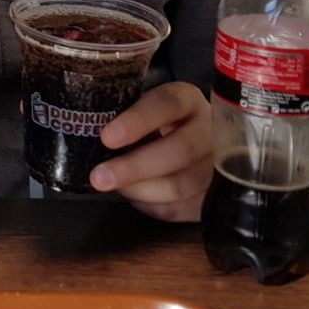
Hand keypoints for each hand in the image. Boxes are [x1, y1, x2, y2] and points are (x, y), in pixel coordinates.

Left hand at [89, 82, 212, 221]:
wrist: (195, 141)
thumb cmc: (157, 124)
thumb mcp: (144, 109)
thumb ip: (123, 115)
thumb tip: (88, 138)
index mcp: (188, 100)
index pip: (167, 104)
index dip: (137, 121)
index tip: (107, 137)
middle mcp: (210, 130)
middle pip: (180, 150)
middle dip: (134, 167)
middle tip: (99, 178)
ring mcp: (219, 165)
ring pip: (180, 185)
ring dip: (140, 190)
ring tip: (114, 186)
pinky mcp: (216, 196)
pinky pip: (181, 208)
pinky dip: (152, 205)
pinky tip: (137, 195)